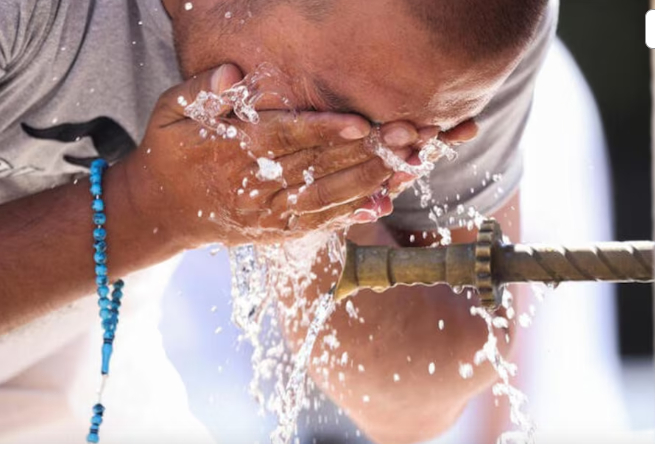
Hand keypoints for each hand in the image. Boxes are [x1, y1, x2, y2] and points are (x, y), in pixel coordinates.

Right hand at [121, 64, 420, 246]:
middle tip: (405, 137)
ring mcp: (265, 213)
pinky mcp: (273, 231)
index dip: (323, 130)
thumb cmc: (168, 153)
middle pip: (315, 166)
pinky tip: (379, 202)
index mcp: (231, 149)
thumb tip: (233, 74)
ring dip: (367, 182)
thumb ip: (201, 92)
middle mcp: (253, 184)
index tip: (360, 123)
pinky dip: (348, 215)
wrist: (158, 210)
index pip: (283, 136)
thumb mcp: (169, 113)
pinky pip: (315, 224)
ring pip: (323, 197)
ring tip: (405, 164)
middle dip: (363, 152)